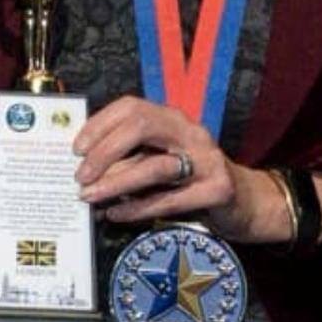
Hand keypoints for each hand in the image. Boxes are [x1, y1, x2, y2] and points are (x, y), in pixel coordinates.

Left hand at [74, 97, 291, 242]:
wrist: (245, 202)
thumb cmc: (193, 180)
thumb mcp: (162, 160)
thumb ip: (130, 159)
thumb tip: (85, 170)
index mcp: (174, 119)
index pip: (132, 107)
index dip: (100, 124)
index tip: (76, 148)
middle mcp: (191, 132)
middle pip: (141, 126)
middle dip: (105, 150)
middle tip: (80, 175)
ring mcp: (207, 160)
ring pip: (154, 167)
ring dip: (116, 183)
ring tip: (90, 196)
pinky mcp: (217, 190)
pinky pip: (169, 201)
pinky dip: (137, 209)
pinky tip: (116, 215)